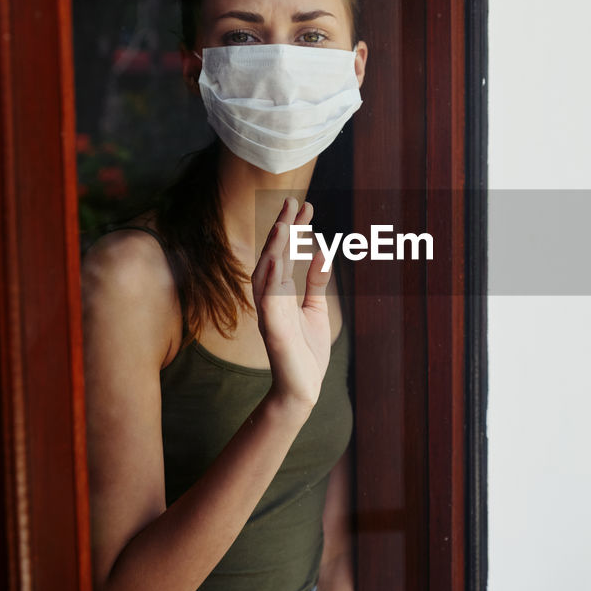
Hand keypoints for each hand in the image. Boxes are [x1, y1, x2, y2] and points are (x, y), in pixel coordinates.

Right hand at [250, 198, 332, 407]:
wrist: (302, 389)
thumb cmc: (306, 351)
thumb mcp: (315, 309)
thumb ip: (315, 282)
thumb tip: (323, 251)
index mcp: (281, 292)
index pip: (285, 253)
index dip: (294, 229)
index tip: (306, 207)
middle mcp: (271, 298)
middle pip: (274, 256)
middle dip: (282, 228)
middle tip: (293, 201)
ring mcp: (270, 313)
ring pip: (267, 274)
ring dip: (274, 248)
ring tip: (283, 223)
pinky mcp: (273, 330)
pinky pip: (268, 302)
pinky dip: (271, 280)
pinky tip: (276, 260)